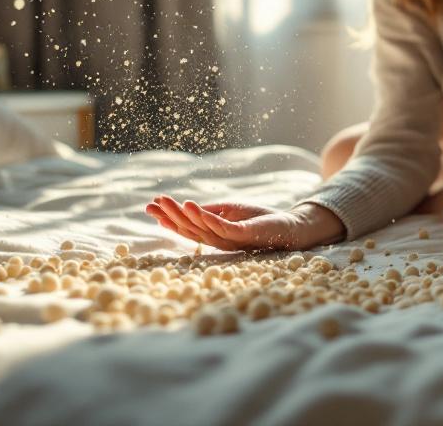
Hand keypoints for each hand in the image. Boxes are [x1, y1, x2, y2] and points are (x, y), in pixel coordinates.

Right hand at [144, 196, 343, 251]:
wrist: (292, 227)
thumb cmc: (263, 219)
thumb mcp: (232, 211)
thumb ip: (212, 211)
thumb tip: (188, 206)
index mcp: (215, 236)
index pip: (187, 228)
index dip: (168, 219)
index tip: (150, 207)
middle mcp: (220, 241)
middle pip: (189, 230)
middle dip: (169, 217)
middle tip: (150, 205)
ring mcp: (232, 239)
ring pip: (201, 229)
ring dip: (182, 215)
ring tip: (166, 202)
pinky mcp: (245, 234)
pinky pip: (222, 226)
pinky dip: (206, 217)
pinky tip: (192, 206)